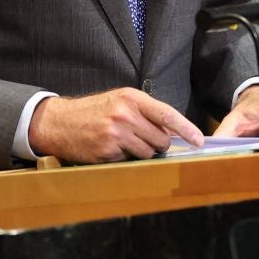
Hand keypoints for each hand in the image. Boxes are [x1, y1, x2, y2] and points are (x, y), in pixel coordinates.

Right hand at [28, 88, 202, 163]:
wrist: (59, 122)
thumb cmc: (93, 112)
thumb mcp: (119, 101)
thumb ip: (144, 112)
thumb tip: (173, 131)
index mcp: (131, 98)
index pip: (167, 114)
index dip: (186, 128)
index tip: (199, 140)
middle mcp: (125, 114)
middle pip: (161, 139)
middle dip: (157, 144)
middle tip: (142, 140)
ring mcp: (116, 133)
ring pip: (148, 152)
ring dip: (141, 153)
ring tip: (123, 143)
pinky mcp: (107, 151)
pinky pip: (130, 160)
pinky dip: (124, 158)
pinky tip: (111, 149)